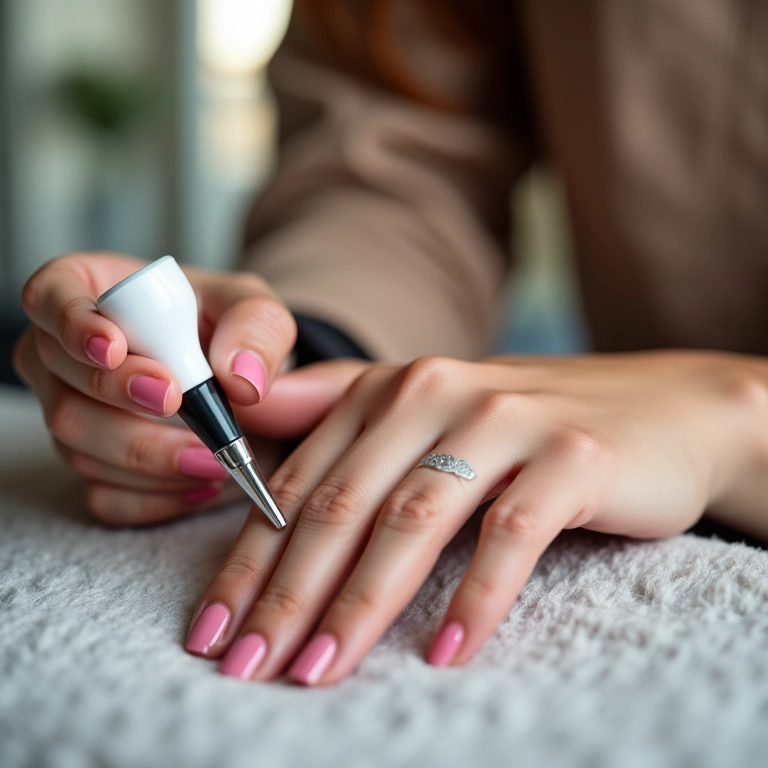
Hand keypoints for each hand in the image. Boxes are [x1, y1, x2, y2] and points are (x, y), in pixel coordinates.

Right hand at [13, 251, 312, 523]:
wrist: (242, 387)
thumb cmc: (231, 332)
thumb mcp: (257, 313)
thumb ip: (256, 329)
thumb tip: (240, 377)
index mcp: (94, 291)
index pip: (50, 296)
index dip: (72, 325)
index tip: (114, 347)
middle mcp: (67, 354)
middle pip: (62, 383)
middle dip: (120, 397)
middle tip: (176, 401)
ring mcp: (73, 413)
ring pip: (79, 444)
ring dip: (148, 455)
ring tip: (211, 454)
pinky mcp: (93, 465)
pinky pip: (104, 494)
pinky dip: (156, 497)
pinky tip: (201, 484)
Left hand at [187, 351, 767, 683]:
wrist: (655, 410)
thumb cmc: (522, 426)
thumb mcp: (426, 409)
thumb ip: (337, 408)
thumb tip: (243, 413)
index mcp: (389, 388)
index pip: (299, 483)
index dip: (247, 560)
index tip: (212, 631)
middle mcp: (436, 392)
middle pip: (343, 506)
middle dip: (286, 595)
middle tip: (247, 667)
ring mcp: (505, 421)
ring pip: (412, 521)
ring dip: (360, 606)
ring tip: (318, 672)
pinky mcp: (570, 456)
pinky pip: (509, 535)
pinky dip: (474, 598)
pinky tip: (444, 656)